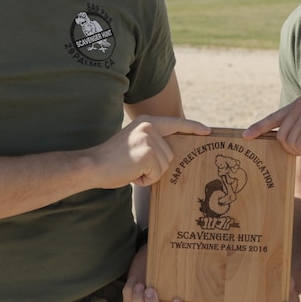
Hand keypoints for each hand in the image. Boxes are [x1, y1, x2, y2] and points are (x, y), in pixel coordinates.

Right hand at [95, 116, 209, 188]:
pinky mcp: (148, 153)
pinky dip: (146, 179)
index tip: (208, 131)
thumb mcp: (134, 144)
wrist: (92, 165)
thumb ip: (152, 143)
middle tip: (133, 164)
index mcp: (146, 121)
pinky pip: (158, 174)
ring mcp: (149, 138)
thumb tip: (170, 155)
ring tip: (131, 168)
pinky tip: (131, 173)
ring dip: (150, 173)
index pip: (175, 123)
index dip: (192, 128)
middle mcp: (149, 126)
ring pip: (166, 165)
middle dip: (156, 166)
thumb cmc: (112, 161)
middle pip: (170, 154)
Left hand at [122, 245, 195, 301]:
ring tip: (140, 285)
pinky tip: (134, 279)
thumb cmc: (169, 255)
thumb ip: (188, 263)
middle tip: (150, 290)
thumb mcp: (179, 259)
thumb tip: (205, 250)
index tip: (176, 300)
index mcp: (181, 301)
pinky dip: (129, 293)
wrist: (150, 249)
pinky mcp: (134, 299)